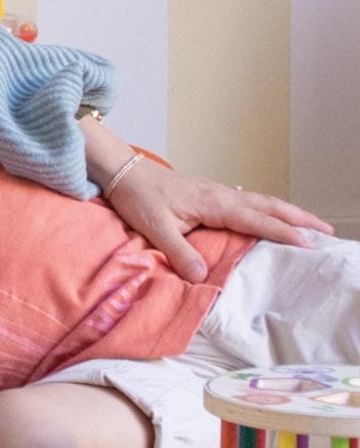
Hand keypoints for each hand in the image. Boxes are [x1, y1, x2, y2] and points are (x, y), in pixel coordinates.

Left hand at [107, 160, 333, 281]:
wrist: (123, 170)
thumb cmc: (137, 196)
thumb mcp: (154, 227)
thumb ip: (178, 252)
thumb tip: (202, 277)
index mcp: (213, 203)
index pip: (256, 219)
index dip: (283, 232)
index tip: (309, 244)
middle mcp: (221, 195)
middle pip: (268, 206)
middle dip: (299, 219)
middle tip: (326, 232)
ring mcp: (217, 192)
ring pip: (260, 201)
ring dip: (286, 213)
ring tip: (310, 226)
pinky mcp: (210, 194)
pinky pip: (248, 201)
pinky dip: (267, 209)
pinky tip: (270, 218)